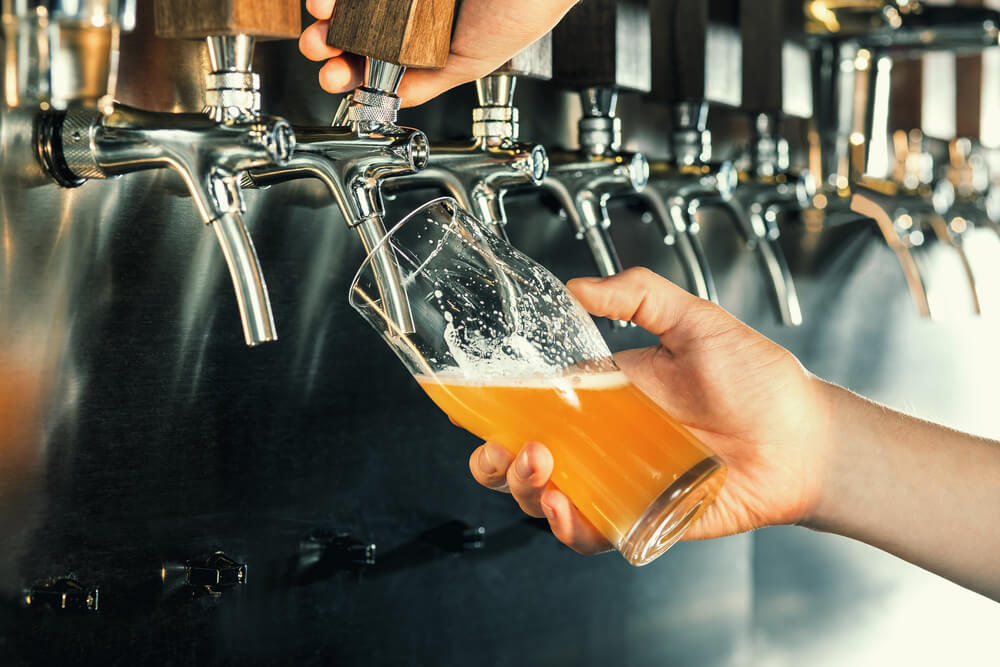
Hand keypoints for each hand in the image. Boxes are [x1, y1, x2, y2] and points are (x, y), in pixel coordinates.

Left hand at [300, 0, 577, 106]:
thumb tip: (388, 100)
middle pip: (356, 25)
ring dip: (329, 8)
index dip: (350, 69)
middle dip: (329, 40)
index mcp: (431, 37)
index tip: (335, 78)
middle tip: (320, 49)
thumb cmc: (525, 8)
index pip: (378, 57)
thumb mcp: (472, 63)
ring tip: (321, 13)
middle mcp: (417, 6)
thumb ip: (428, 83)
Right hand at [469, 268, 835, 554]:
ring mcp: (619, 481)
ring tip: (538, 469)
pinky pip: (593, 531)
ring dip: (525, 489)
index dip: (497, 407)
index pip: (535, 403)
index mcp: (606, 395)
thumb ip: (639, 295)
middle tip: (499, 450)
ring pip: (548, 497)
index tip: (468, 405)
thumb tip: (577, 286)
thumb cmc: (758, 382)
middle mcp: (604, 441)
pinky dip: (569, 527)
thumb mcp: (696, 322)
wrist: (805, 439)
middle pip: (527, 457)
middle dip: (496, 460)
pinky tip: (564, 508)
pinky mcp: (641, 518)